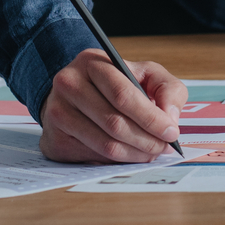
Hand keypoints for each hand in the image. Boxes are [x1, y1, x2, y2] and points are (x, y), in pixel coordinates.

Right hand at [39, 49, 187, 162]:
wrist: (72, 95)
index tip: (171, 132)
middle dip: (146, 140)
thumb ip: (167, 89)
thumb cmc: (114, 85)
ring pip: (104, 144)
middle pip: (114, 122)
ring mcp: (56, 113)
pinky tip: (129, 154)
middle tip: (163, 147)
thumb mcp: (145, 74)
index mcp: (92, 62)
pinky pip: (93, 157)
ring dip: (134, 154)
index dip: (150, 118)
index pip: (123, 95)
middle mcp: (68, 85)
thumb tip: (170, 118)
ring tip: (151, 152)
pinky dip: (117, 161)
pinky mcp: (53, 139)